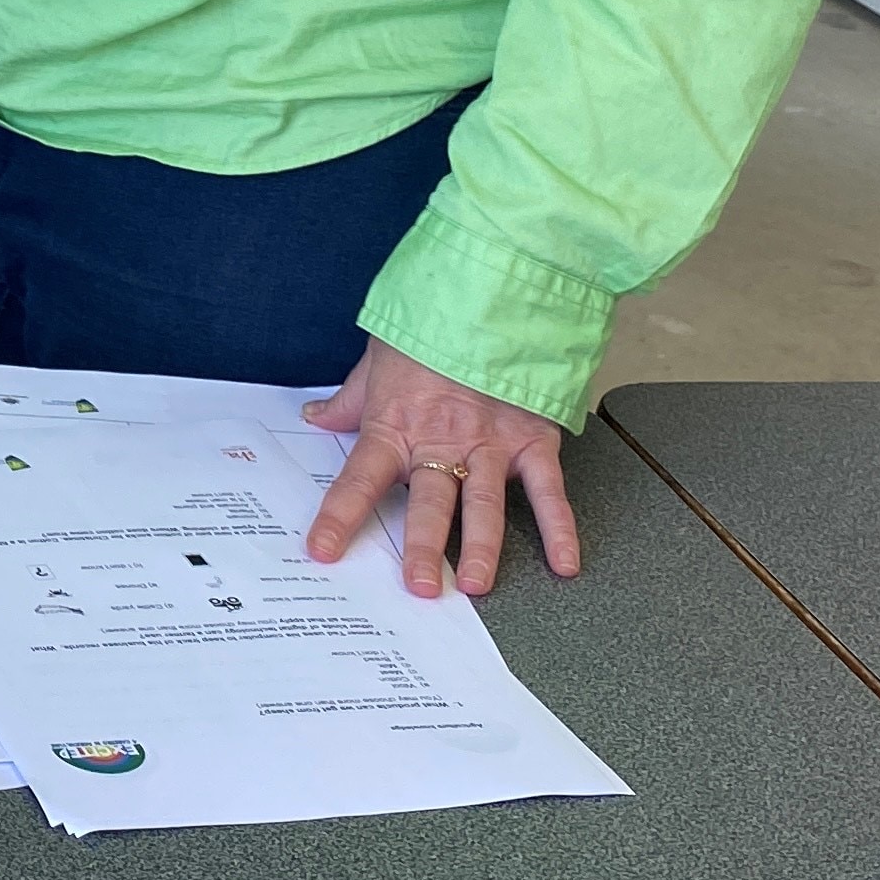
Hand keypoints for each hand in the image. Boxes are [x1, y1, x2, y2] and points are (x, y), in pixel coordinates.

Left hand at [302, 336, 581, 601]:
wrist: (486, 292)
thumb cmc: (427, 325)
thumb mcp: (377, 360)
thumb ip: (350, 400)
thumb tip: (316, 418)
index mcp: (396, 424)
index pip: (359, 478)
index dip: (338, 516)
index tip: (323, 551)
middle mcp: (442, 440)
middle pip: (429, 503)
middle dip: (423, 548)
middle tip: (421, 588)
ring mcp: (490, 442)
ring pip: (485, 504)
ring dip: (482, 546)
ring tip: (477, 584)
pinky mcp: (532, 437)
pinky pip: (548, 489)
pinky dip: (560, 527)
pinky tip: (564, 563)